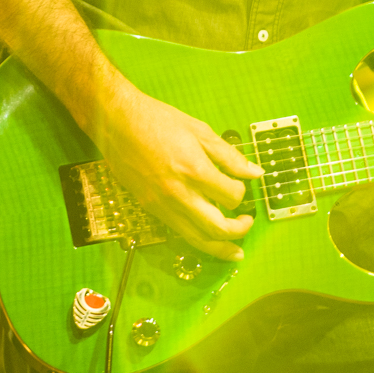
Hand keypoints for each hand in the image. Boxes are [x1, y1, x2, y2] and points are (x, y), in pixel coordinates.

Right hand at [92, 82, 262, 260]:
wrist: (118, 123)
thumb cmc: (159, 121)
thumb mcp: (201, 131)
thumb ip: (230, 156)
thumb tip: (255, 173)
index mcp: (195, 170)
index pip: (231, 197)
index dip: (242, 192)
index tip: (241, 184)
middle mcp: (179, 194)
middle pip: (217, 229)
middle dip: (239, 230)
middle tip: (247, 222)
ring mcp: (163, 205)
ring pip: (197, 240)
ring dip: (220, 248)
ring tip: (235, 251)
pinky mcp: (151, 209)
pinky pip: (179, 232)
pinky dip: (197, 239)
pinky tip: (207, 236)